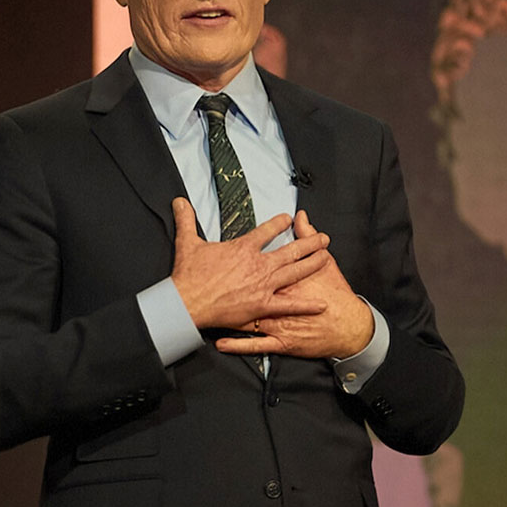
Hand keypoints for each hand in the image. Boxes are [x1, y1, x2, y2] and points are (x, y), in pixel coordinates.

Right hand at [171, 197, 330, 329]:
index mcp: (244, 248)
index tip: (290, 218)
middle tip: (324, 238)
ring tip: (327, 257)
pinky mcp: (263, 306)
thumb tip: (179, 200)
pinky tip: (322, 304)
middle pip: (291, 250)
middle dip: (310, 242)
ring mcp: (263, 285)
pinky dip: (306, 305)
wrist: (187, 302)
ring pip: (295, 272)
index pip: (267, 230)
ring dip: (313, 263)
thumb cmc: (189, 275)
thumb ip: (186, 219)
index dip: (280, 223)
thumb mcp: (187, 242)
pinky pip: (289, 305)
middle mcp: (259, 264)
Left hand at [216, 210, 373, 358]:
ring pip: (246, 320)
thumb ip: (308, 238)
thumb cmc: (337, 296)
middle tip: (206, 283)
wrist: (349, 327)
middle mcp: (277, 299)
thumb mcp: (325, 263)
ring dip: (226, 318)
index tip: (219, 255)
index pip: (255, 265)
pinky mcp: (280, 342)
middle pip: (244, 292)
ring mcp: (277, 323)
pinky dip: (236, 345)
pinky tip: (220, 344)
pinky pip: (254, 344)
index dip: (236, 262)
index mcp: (282, 278)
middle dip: (226, 287)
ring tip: (205, 316)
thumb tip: (300, 216)